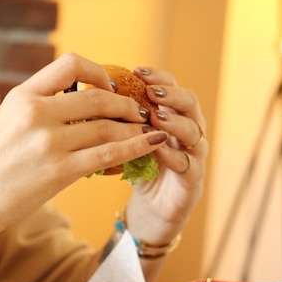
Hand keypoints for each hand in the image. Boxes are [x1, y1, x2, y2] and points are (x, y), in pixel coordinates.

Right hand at [0, 54, 167, 239]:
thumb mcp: (9, 119)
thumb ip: (41, 105)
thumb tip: (78, 101)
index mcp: (25, 94)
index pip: (71, 64)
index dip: (99, 72)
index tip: (111, 87)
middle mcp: (37, 112)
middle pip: (97, 96)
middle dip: (126, 103)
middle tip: (140, 112)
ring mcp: (49, 141)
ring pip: (107, 126)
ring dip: (134, 127)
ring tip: (149, 130)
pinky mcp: (59, 171)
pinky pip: (108, 154)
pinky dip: (135, 147)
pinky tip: (152, 144)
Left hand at [125, 66, 207, 244]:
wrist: (150, 211)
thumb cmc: (138, 170)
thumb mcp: (126, 141)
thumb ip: (117, 120)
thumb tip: (86, 93)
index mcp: (173, 116)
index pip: (172, 87)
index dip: (159, 77)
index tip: (137, 71)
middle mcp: (188, 131)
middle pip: (191, 104)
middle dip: (172, 95)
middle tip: (151, 92)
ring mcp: (194, 156)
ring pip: (194, 132)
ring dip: (175, 123)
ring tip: (156, 117)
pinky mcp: (192, 181)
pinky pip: (188, 164)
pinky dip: (173, 156)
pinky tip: (156, 149)